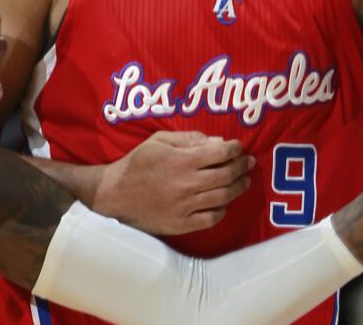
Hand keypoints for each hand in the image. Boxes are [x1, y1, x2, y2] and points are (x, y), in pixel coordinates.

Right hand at [95, 131, 253, 235]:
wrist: (114, 195)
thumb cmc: (137, 164)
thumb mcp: (159, 141)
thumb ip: (189, 138)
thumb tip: (218, 142)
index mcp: (181, 161)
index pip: (220, 152)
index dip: (235, 148)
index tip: (239, 147)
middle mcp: (187, 184)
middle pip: (227, 175)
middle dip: (242, 166)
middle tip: (248, 162)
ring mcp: (185, 206)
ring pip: (224, 197)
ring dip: (239, 187)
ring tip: (244, 181)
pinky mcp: (181, 224)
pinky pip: (211, 219)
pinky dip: (222, 210)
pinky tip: (223, 203)